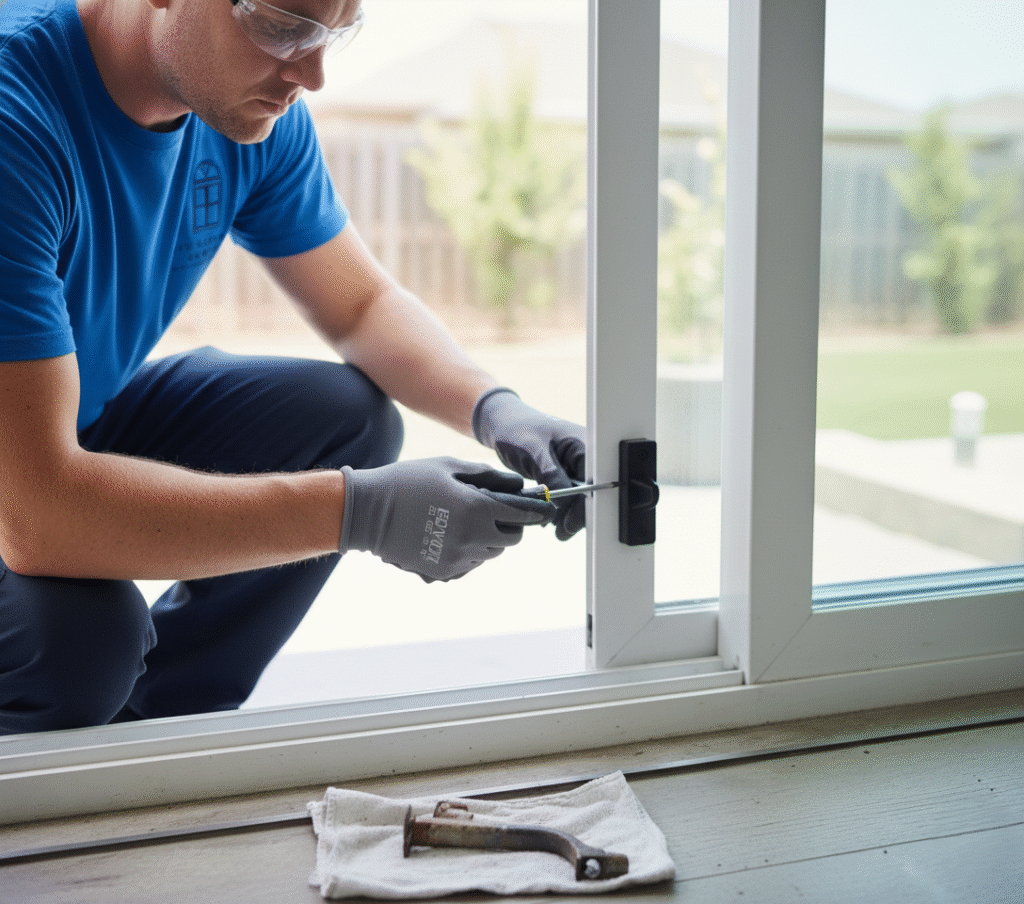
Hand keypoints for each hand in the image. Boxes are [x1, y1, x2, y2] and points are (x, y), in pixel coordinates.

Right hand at [339, 457, 554, 581]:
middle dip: (510, 526)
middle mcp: (472, 538)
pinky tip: (452, 535)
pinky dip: (470, 551)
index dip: (534, 511)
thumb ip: (487, 475)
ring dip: (489, 539)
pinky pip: (470, 564)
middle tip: (496, 512)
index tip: (541, 509)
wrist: (368, 512)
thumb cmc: (408, 481)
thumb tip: (517, 484)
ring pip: (492, 553)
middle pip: (511, 539)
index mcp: (477, 509)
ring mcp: (458, 558)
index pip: (522, 516)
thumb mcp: (449, 467)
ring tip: (468, 521)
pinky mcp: (444, 571)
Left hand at [472, 389, 585, 540]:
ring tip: (552, 527)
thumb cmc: (517, 429)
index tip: (570, 523)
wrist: (502, 424)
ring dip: (567, 513)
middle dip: (576, 514)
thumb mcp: (533, 450)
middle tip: (561, 533)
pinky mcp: (563, 474)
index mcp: (584, 445)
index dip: (585, 505)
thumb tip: (564, 501)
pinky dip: (559, 507)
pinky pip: (567, 494)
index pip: (595, 482)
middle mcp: (584, 457)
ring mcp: (574, 466)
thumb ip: (551, 474)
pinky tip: (548, 517)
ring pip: (579, 497)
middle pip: (590, 493)